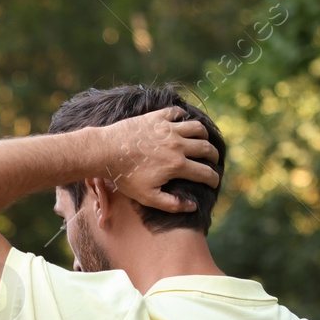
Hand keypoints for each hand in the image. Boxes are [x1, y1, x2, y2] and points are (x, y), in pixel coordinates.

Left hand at [93, 107, 221, 213]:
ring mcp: (168, 129)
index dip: (213, 180)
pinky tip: (182, 120)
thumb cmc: (125, 177)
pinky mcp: (156, 118)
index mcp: (177, 165)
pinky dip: (183, 116)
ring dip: (203, 134)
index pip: (204, 173)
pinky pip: (177, 112)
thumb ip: (171, 204)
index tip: (214, 183)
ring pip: (196, 127)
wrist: (105, 151)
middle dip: (214, 156)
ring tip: (203, 140)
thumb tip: (192, 206)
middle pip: (206, 148)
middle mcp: (177, 145)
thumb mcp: (147, 197)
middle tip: (214, 160)